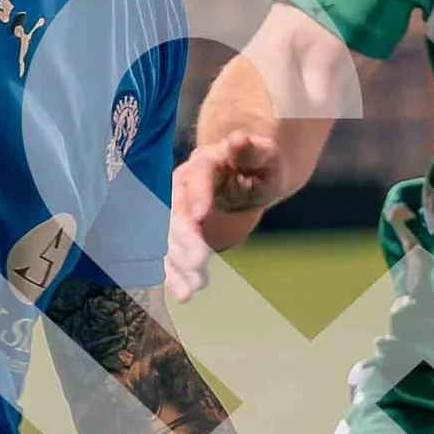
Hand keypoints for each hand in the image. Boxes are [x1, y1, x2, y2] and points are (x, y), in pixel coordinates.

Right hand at [166, 134, 284, 303]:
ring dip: (176, 264)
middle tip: (196, 261)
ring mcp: (178, 210)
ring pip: (169, 237)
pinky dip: (176, 274)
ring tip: (189, 289)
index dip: (198, 194)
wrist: (248, 175)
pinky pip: (172, 253)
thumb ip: (251, 151)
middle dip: (183, 238)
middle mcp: (183, 186)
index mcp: (206, 162)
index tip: (201, 215)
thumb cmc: (260, 165)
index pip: (199, 174)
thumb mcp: (264, 156)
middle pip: (176, 210)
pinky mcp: (180, 233)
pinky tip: (184, 294)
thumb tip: (237, 140)